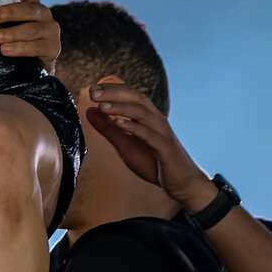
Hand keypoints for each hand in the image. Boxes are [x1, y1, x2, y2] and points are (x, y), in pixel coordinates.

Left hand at [0, 0, 59, 70]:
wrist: (36, 65)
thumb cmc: (15, 40)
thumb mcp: (7, 24)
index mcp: (32, 3)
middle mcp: (44, 14)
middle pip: (28, 9)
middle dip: (7, 12)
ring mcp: (51, 31)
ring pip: (32, 29)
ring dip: (10, 33)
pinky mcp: (53, 48)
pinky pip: (37, 47)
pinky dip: (20, 48)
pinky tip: (5, 50)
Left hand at [82, 79, 211, 208]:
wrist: (182, 182)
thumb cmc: (154, 162)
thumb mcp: (124, 144)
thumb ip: (107, 128)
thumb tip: (90, 110)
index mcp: (147, 116)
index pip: (130, 95)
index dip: (111, 89)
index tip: (92, 89)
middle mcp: (156, 119)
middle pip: (136, 98)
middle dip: (114, 92)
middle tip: (93, 92)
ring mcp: (161, 132)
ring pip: (142, 113)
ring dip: (121, 107)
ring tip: (102, 106)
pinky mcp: (165, 147)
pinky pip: (149, 134)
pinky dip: (133, 127)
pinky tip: (118, 124)